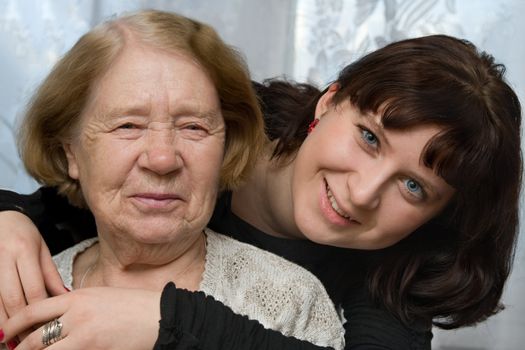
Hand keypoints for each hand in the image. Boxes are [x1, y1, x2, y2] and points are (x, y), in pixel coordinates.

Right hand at [0, 211, 65, 336]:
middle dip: (20, 324)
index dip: (39, 313)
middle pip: (11, 299)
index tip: (47, 329)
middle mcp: (3, 258)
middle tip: (27, 342)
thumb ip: (51, 275)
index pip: (33, 288)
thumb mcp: (42, 250)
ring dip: (3, 325)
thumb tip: (65, 298)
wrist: (0, 216)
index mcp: (23, 251)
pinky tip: (0, 329)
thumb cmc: (24, 234)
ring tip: (12, 342)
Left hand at [1, 287, 161, 349]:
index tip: (6, 332)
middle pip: (35, 338)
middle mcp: (77, 316)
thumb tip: (54, 320)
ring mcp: (85, 336)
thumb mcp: (100, 296)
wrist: (159, 316)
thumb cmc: (133, 306)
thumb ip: (76, 306)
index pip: (34, 310)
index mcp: (78, 297)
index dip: (15, 323)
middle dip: (19, 349)